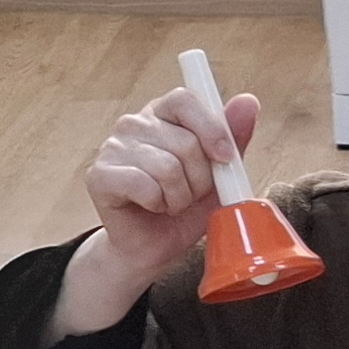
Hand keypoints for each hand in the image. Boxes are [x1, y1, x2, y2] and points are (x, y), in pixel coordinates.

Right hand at [52, 86, 260, 335]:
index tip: (225, 158)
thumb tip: (248, 102)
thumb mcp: (219, 176)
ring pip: (168, 167)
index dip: (211, 128)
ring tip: (171, 203)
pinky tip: (153, 207)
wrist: (154, 248)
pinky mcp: (99, 175)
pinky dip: (158, 204)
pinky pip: (144, 185)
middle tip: (189, 194)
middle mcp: (135, 123)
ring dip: (180, 197)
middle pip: (185, 142)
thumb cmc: (185, 209)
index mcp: (164, 115)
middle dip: (199, 180)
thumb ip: (234, 139)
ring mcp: (113, 146)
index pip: (185, 100)